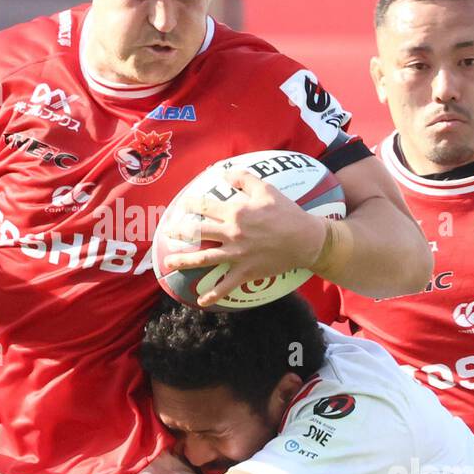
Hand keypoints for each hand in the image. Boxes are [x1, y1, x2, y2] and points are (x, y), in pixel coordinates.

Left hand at [161, 169, 326, 306]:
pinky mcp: (246, 272)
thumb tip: (225, 172)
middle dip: (179, 232)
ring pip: (204, 259)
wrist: (306, 240)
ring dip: (184, 261)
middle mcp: (233, 233)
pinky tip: (201, 301)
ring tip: (169, 263)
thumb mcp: (267, 189)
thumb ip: (244, 178)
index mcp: (236, 212)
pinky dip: (213, 295)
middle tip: (167, 233)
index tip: (181, 205)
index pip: (205, 206)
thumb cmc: (287, 213)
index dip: (189, 204)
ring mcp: (238, 255)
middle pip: (198, 232)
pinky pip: (226, 285)